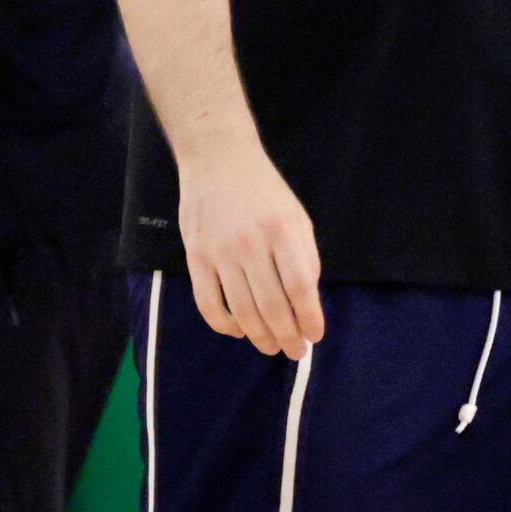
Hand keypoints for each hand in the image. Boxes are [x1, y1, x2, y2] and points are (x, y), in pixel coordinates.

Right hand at [178, 139, 323, 359]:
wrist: (218, 159)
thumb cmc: (264, 190)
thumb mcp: (296, 215)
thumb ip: (305, 256)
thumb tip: (307, 300)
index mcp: (281, 230)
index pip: (299, 287)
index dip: (309, 318)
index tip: (315, 336)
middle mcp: (250, 242)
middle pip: (271, 305)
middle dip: (287, 337)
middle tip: (296, 352)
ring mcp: (219, 251)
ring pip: (241, 310)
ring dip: (260, 337)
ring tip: (271, 347)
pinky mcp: (195, 256)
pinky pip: (208, 303)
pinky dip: (224, 325)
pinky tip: (238, 331)